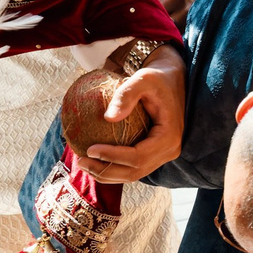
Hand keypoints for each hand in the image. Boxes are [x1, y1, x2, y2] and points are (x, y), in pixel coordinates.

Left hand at [79, 47, 183, 184]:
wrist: (171, 81)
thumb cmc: (156, 78)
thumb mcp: (143, 79)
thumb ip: (126, 95)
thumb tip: (107, 118)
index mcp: (168, 137)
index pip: (138, 157)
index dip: (113, 157)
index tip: (90, 149)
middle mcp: (168, 151)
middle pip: (134, 172)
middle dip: (105, 171)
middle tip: (81, 161)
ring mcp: (161, 156)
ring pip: (132, 174)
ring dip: (106, 173)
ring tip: (83, 162)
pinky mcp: (153, 154)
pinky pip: (131, 166)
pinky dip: (111, 166)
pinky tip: (92, 158)